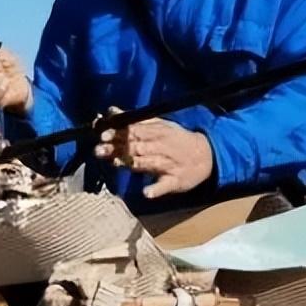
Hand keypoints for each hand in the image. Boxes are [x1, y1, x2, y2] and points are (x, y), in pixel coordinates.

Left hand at [94, 114, 214, 198]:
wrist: (206, 157)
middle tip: (99, 148)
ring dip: (132, 163)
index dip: (119, 132)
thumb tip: (111, 111)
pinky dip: (155, 190)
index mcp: (159, 132)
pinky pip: (164, 186)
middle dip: (119, 147)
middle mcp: (163, 148)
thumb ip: (135, 121)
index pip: (136, 131)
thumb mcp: (160, 126)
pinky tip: (146, 193)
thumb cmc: (176, 140)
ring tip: (116, 163)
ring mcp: (169, 165)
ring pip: (148, 164)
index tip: (102, 134)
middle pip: (138, 147)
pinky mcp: (174, 181)